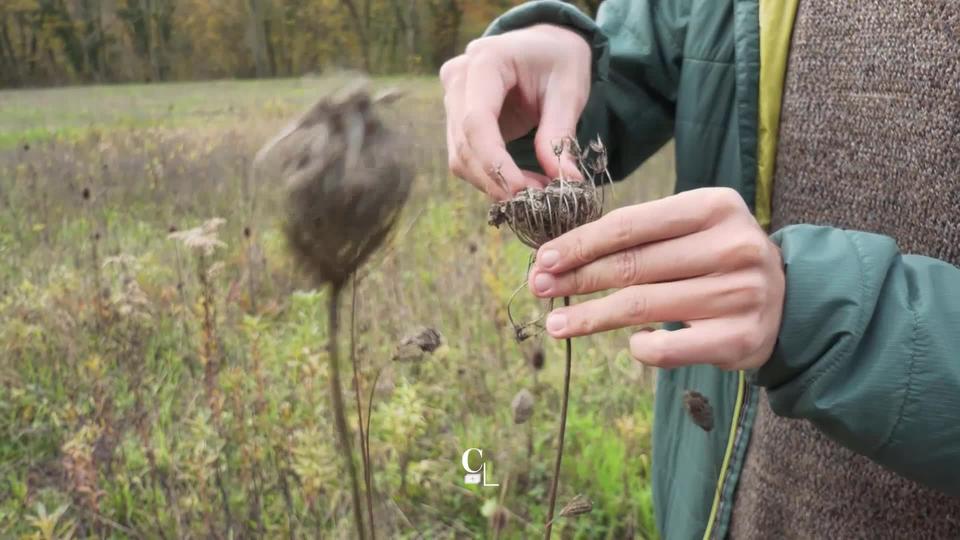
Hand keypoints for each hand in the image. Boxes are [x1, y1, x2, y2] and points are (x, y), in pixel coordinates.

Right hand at [440, 24, 590, 199]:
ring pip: (460, 157)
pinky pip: (466, 158)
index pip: (476, 121)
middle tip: (536, 202)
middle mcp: (458, 78)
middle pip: (464, 144)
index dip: (495, 163)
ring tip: (536, 192)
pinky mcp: (456, 120)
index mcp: (485, 60)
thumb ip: (560, 134)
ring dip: (494, 183)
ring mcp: (452, 99)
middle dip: (498, 180)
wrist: (545, 46)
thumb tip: (564, 182)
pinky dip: (492, 178)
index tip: (522, 194)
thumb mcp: (569, 91)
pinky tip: (522, 184)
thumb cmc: (559, 61)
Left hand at [527, 188, 785, 370]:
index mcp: (715, 206)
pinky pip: (669, 348)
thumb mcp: (691, 228)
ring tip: (556, 324)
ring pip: (643, 307)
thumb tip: (561, 257)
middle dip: (577, 278)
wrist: (789, 299)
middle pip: (633, 266)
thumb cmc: (718, 257)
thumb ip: (639, 235)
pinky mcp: (740, 338)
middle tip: (538, 289)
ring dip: (590, 318)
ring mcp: (740, 294)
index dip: (581, 243)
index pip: (631, 225)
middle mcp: (732, 246)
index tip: (545, 258)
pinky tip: (629, 343)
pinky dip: (640, 347)